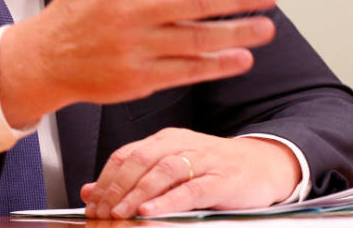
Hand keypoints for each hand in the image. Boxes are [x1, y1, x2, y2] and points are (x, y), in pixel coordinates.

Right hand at [0, 0, 277, 126]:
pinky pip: (185, 71)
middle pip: (195, 2)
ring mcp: (136, 47)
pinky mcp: (139, 78)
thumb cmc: (76, 7)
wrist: (45, 58)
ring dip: (236, 34)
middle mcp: (131, 12)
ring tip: (265, 28)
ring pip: (196, 39)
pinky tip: (240, 58)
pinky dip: (216, 66)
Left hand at [81, 129, 301, 218]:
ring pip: (161, 172)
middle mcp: (180, 144)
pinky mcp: (221, 179)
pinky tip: (151, 211)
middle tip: (101, 211)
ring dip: (136, 194)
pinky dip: (167, 201)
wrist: (264, 164)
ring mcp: (201, 159)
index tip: (91, 203)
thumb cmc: (214, 168)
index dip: (104, 179)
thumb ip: (131, 179)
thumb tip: (88, 192)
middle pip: (138, 160)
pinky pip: (190, 189)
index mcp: (164, 139)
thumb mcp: (169, 169)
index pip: (125, 155)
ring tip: (119, 213)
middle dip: (115, 188)